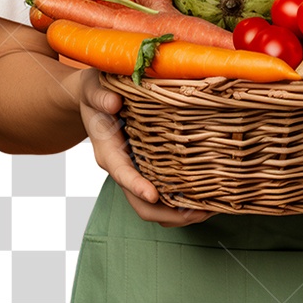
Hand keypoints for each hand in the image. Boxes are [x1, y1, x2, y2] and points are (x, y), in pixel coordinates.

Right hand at [72, 68, 212, 226]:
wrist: (95, 98)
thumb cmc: (96, 93)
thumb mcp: (93, 89)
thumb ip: (101, 96)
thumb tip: (114, 102)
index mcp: (108, 152)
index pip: (122, 174)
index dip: (137, 186)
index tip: (153, 195)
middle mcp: (122, 168)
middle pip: (141, 204)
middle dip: (168, 213)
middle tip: (200, 213)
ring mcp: (136, 171)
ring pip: (154, 205)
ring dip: (179, 213)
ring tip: (208, 210)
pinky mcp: (147, 167)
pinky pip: (163, 193)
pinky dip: (181, 200)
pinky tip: (203, 196)